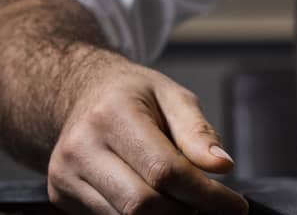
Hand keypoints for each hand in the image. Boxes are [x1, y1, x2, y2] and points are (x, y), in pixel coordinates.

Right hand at [46, 48, 246, 214]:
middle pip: (142, 204)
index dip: (205, 195)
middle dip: (184, 210)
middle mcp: (81, 147)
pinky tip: (157, 200)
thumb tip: (223, 165)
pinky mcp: (60, 195)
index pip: (165, 171)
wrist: (82, 93)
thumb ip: (198, 131)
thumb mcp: (172, 96)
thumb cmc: (135, 95)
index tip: (236, 206)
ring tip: (184, 200)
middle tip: (209, 205)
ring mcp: (65, 174)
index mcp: (112, 114)